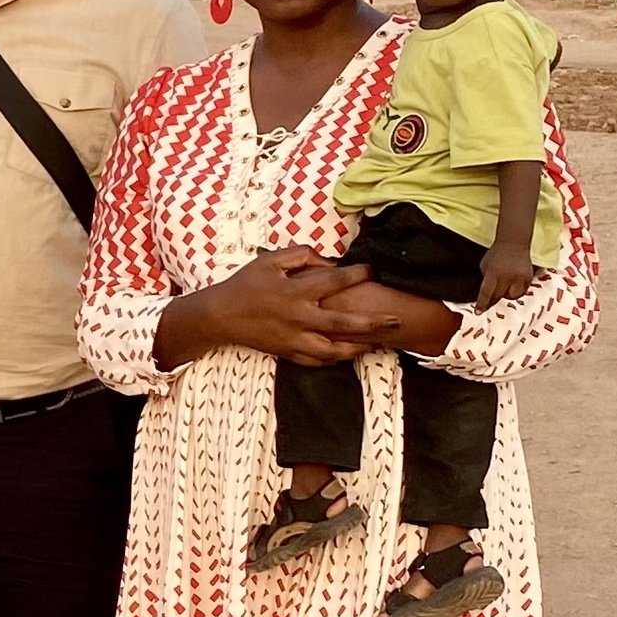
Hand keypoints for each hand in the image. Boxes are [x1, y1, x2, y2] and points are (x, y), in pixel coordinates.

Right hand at [213, 248, 401, 365]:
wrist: (220, 316)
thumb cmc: (245, 285)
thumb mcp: (269, 260)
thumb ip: (300, 256)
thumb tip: (327, 260)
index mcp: (295, 292)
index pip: (334, 281)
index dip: (356, 274)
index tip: (372, 269)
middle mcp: (298, 318)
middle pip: (343, 322)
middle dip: (372, 322)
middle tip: (396, 320)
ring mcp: (293, 339)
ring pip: (333, 349)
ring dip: (358, 347)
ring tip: (378, 344)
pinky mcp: (287, 353)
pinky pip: (315, 360)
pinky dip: (334, 359)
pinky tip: (348, 354)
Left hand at [476, 243, 535, 313]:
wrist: (514, 242)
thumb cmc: (496, 254)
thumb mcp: (485, 266)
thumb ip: (486, 280)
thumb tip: (487, 295)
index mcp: (493, 273)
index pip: (486, 293)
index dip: (482, 304)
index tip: (478, 312)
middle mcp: (507, 277)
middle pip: (499, 296)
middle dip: (493, 300)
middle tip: (490, 302)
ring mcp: (519, 277)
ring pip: (513, 296)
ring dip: (507, 295)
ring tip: (505, 289)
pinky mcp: (528, 277)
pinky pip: (523, 291)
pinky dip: (517, 290)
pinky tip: (514, 285)